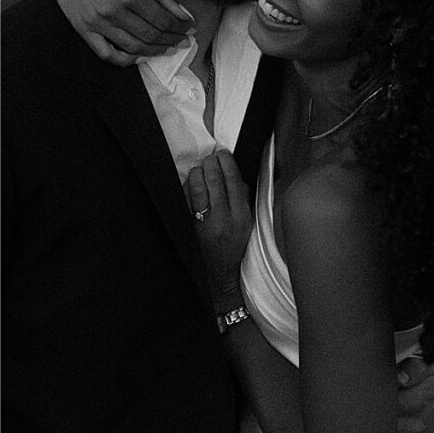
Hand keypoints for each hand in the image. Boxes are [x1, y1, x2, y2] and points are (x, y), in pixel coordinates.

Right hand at [46, 0, 191, 65]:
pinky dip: (124, 60)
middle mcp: (114, 10)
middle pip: (150, 35)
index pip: (163, 19)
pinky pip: (105, 53)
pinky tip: (137, 57)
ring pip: (132, 46)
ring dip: (154, 51)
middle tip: (182, 42)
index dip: (179, 28)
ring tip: (166, 50)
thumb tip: (182, 14)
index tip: (189, 30)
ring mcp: (97, 22)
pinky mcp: (83, 28)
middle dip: (171, 40)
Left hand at [185, 150, 252, 307]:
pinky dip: (186, 188)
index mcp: (242, 218)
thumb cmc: (235, 250)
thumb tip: (236, 177)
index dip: (227, 164)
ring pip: (198, 189)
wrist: (220, 278)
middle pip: (215, 182)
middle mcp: (224, 220)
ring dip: (197, 172)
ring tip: (200, 167)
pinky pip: (185, 201)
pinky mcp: (190, 229)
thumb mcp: (247, 227)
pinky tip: (189, 182)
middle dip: (211, 164)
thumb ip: (243, 201)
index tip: (224, 154)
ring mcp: (205, 225)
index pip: (234, 182)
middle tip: (210, 156)